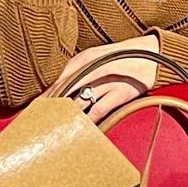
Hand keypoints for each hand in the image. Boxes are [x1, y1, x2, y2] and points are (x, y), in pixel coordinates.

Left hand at [42, 33, 159, 123]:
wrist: (154, 55)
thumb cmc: (122, 57)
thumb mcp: (97, 57)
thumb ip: (77, 71)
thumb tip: (56, 90)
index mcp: (85, 58)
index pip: (58, 81)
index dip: (45, 98)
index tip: (33, 111)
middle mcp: (93, 68)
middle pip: (64, 94)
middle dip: (52, 110)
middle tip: (40, 125)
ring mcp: (107, 81)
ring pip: (79, 104)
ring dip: (68, 118)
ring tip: (57, 131)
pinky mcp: (120, 94)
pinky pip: (98, 112)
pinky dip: (88, 122)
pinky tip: (81, 130)